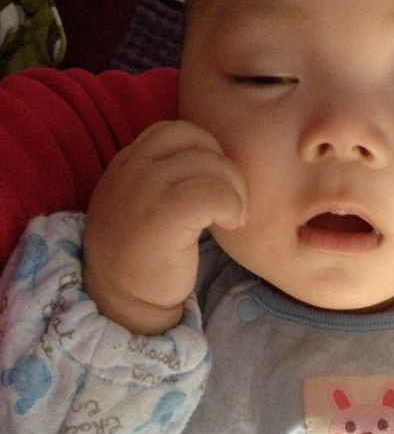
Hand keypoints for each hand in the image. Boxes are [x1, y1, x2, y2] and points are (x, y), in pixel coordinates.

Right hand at [82, 120, 248, 334]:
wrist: (119, 303)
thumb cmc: (144, 252)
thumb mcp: (147, 199)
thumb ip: (169, 172)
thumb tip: (219, 157)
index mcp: (129, 161)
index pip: (178, 129)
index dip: (208, 149)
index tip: (215, 182)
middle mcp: (132, 169)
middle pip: (198, 141)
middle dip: (227, 168)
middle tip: (234, 202)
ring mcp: (143, 191)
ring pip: (210, 164)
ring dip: (235, 189)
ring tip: (234, 217)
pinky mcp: (161, 218)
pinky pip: (213, 193)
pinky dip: (232, 205)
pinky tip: (231, 224)